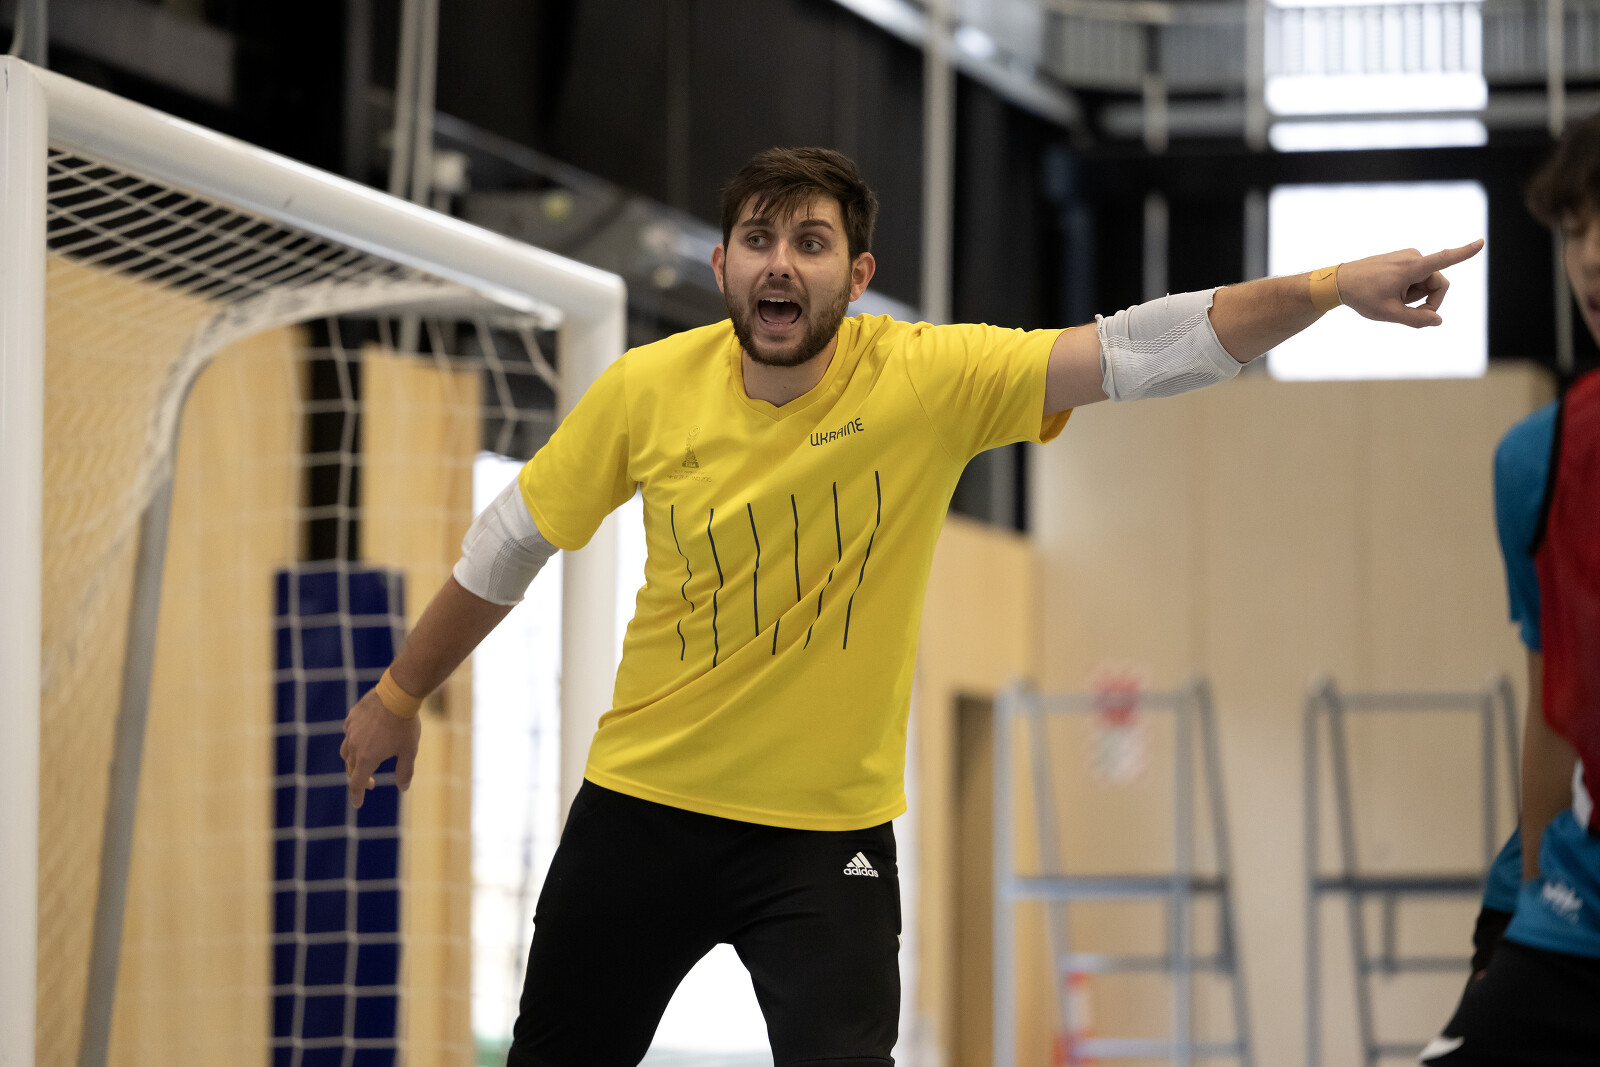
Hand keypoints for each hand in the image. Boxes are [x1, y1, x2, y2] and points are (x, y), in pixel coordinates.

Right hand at [340, 687, 421, 807]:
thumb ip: (405, 771)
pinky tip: (363, 737)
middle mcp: (354, 746)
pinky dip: (353, 740)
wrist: (397, 695)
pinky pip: (348, 732)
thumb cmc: (405, 725)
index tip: (357, 804)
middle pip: (350, 768)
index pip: (357, 784)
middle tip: (371, 782)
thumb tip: (402, 788)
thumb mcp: (409, 751)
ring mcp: (351, 730)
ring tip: (364, 761)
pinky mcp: (352, 717)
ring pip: (345, 751)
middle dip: (359, 778)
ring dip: (352, 760)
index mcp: (366, 758)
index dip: (356, 796)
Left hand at [1335, 239, 1483, 327]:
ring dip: (1415, 295)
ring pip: (1426, 282)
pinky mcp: (1404, 259)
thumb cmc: (1362, 297)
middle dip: (1427, 300)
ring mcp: (1408, 256)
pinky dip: (1408, 288)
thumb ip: (1416, 319)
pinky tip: (1389, 291)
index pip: (1443, 259)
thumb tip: (1438, 320)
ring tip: (1392, 297)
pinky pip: (1417, 277)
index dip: (1464, 253)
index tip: (1481, 242)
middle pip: (1438, 284)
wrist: (1339, 281)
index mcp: (1411, 267)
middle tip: (1404, 309)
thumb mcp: (1389, 314)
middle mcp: (1413, 257)